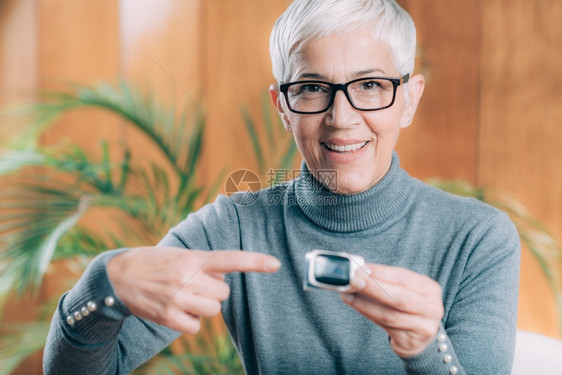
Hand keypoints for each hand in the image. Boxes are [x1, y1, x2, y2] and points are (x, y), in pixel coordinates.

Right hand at [107, 247, 280, 333]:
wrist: (118, 275)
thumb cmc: (156, 263)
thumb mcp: (180, 254)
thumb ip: (204, 265)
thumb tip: (223, 282)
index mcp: (192, 257)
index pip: (229, 258)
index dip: (254, 261)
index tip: (275, 264)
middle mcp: (186, 276)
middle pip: (223, 294)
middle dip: (213, 291)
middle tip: (194, 284)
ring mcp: (177, 297)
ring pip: (212, 310)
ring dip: (203, 306)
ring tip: (183, 295)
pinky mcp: (167, 316)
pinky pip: (196, 326)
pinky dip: (190, 321)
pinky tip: (176, 310)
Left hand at [340, 264, 443, 356]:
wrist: (420, 335)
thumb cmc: (409, 304)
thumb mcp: (405, 289)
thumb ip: (385, 280)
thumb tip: (359, 271)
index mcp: (430, 289)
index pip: (403, 278)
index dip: (381, 273)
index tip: (362, 268)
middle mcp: (431, 308)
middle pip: (398, 298)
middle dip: (373, 288)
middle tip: (353, 281)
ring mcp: (422, 327)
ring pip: (388, 315)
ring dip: (364, 303)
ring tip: (347, 294)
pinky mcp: (409, 341)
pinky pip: (384, 326)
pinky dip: (367, 313)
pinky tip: (354, 304)